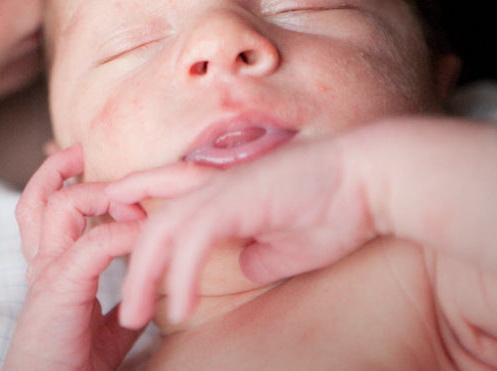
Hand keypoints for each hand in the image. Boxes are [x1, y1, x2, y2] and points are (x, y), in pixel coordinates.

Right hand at [4, 146, 146, 370]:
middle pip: (37, 197)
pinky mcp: (60, 286)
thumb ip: (118, 304)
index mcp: (49, 267)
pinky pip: (94, 243)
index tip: (83, 162)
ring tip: (126, 193)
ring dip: (97, 192)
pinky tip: (143, 234)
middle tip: (83, 151)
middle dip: (60, 167)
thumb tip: (144, 297)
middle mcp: (41, 263)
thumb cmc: (71, 363)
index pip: (42, 210)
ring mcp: (47, 271)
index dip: (57, 180)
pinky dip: (123, 232)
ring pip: (59, 206)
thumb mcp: (103, 328)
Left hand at [106, 137, 378, 328]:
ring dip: (143, 276)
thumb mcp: (291, 244)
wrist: (374, 179)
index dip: (139, 229)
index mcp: (223, 192)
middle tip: (122, 309)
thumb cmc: (339, 207)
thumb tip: (247, 266)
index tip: (127, 266)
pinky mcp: (236, 200)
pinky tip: (177, 308)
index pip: (165, 205)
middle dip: (131, 265)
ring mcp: (223, 190)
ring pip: (161, 231)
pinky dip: (179, 275)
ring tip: (133, 316)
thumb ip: (263, 253)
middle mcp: (214, 187)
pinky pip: (193, 241)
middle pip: (152, 224)